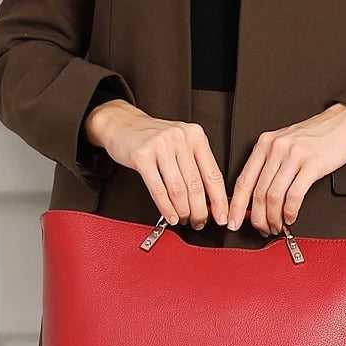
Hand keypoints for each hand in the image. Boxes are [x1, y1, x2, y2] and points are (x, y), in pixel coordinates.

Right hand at [85, 100, 229, 228]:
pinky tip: (170, 216)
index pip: (213, 174)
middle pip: (196, 184)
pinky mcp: (142, 156)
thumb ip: (195, 165)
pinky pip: (158, 189)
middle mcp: (180, 138)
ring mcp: (161, 146)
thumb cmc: (154, 137)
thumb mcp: (181, 143)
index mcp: (195, 136)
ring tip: (184, 219)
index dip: (219, 200)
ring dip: (183, 211)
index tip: (221, 216)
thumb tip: (209, 199)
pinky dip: (166, 207)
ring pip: (178, 189)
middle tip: (199, 222)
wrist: (123, 123)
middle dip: (199, 210)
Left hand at [226, 103, 345, 235]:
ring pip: (274, 196)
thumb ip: (269, 164)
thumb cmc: (315, 135)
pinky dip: (290, 212)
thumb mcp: (284, 143)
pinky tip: (291, 217)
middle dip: (257, 217)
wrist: (344, 121)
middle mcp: (276, 148)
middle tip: (262, 228)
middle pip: (258, 192)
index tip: (233, 221)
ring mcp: (294, 155)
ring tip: (277, 226)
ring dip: (274, 218)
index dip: (236, 206)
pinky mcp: (313, 163)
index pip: (243, 180)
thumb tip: (256, 196)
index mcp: (265, 143)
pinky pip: (294, 195)